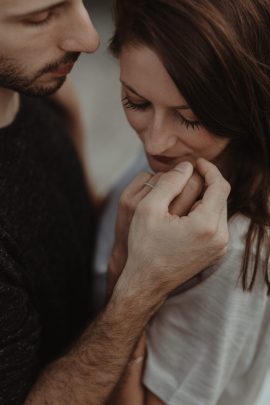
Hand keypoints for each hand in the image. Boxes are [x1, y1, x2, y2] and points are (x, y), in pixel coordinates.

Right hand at [116, 158, 229, 307]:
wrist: (147, 282)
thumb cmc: (144, 247)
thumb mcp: (149, 208)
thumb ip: (169, 182)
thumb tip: (186, 166)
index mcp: (206, 226)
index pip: (219, 186)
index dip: (209, 169)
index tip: (195, 162)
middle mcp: (220, 238)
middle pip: (221, 197)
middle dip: (206, 182)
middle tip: (185, 176)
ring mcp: (220, 247)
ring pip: (219, 209)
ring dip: (205, 197)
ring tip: (182, 194)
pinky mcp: (216, 252)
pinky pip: (216, 223)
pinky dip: (204, 211)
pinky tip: (186, 212)